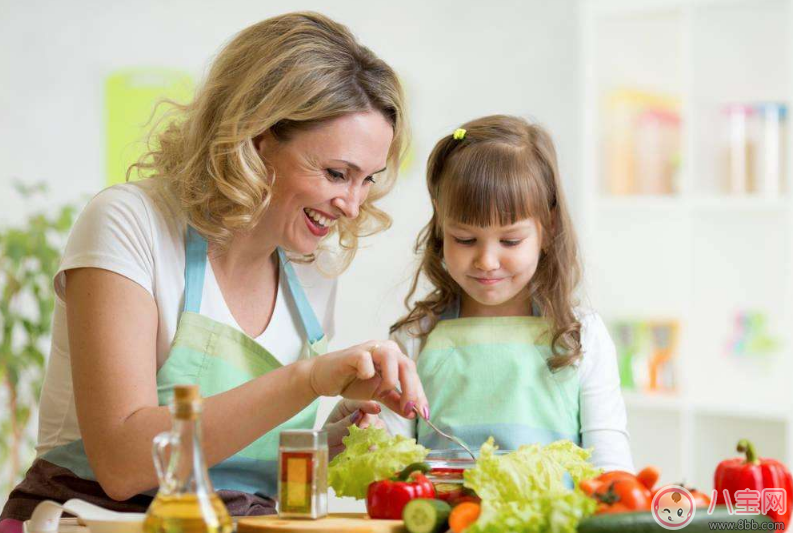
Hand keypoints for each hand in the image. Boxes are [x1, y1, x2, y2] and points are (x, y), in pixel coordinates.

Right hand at [307, 340, 427, 419]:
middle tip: (409, 409)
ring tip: (382, 392)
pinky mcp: (354, 353)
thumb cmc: (352, 382)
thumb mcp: (378, 395)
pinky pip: (366, 360)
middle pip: (407, 365)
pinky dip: (368, 373)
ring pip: (391, 358)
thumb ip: (396, 402)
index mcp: (395, 357)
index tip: (424, 414)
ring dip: (390, 380)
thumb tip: (413, 413)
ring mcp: (370, 349)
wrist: (324, 379)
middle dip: (411, 390)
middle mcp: (386, 349)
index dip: (420, 394)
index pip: (413, 374)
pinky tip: (362, 378)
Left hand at [322, 399, 384, 458]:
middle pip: (371, 411)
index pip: (359, 402)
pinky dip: (377, 439)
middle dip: (369, 421)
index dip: (368, 405)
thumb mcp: (333, 430)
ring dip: (374, 431)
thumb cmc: (327, 439)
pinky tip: (372, 446)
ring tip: (368, 441)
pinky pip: (378, 433)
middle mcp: (358, 411)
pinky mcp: (371, 431)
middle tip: (363, 430)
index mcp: (346, 405)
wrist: (329, 452)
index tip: (376, 409)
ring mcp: (366, 421)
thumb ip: (345, 423)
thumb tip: (359, 413)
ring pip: (377, 422)